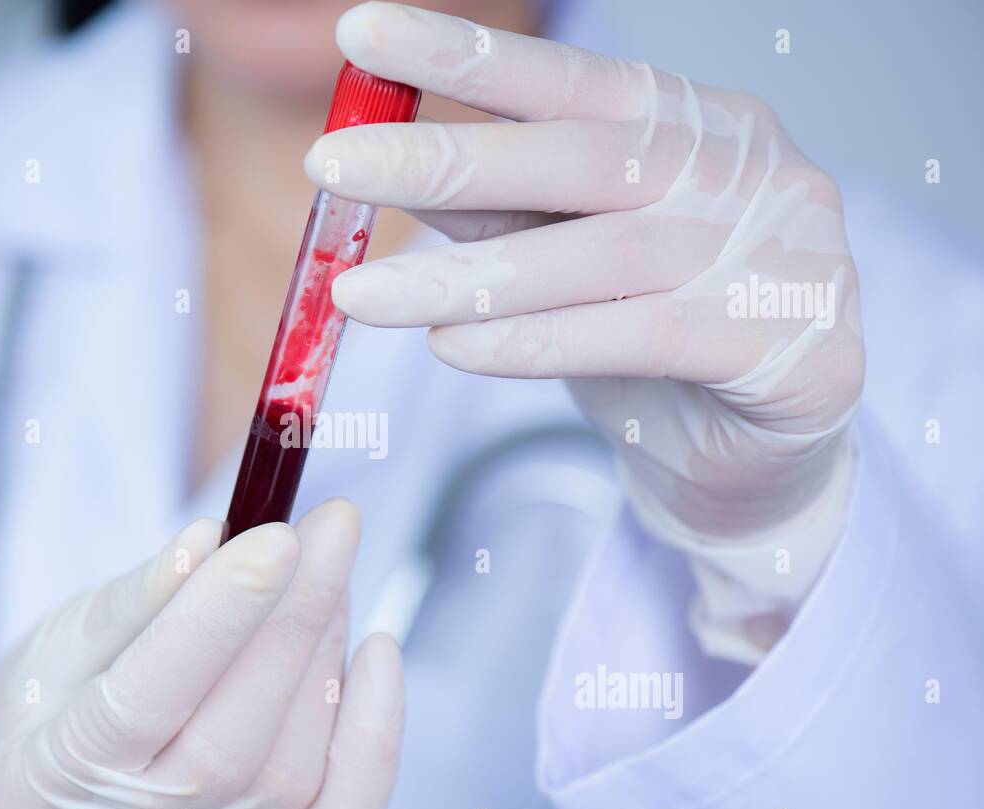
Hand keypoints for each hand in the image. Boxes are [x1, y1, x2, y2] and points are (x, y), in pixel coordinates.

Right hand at [0, 500, 402, 808]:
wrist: (56, 795)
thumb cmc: (53, 704)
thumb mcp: (63, 641)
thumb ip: (137, 599)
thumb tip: (211, 538)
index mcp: (47, 780)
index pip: (148, 697)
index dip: (219, 616)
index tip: (277, 537)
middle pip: (233, 740)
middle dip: (295, 620)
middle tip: (331, 527)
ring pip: (290, 772)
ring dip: (325, 655)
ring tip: (327, 569)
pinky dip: (372, 739)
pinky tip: (377, 653)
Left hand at [310, 2, 863, 661]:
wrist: (760, 453)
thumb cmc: (655, 335)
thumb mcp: (566, 258)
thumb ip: (499, 211)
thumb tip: (390, 162)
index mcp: (694, 124)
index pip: (572, 79)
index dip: (465, 55)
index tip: (358, 36)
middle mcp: (746, 171)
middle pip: (582, 156)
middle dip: (444, 158)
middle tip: (328, 164)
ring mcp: (781, 255)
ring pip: (601, 256)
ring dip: (467, 277)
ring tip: (362, 296)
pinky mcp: (794, 350)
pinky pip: (643, 337)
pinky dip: (537, 342)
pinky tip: (455, 348)